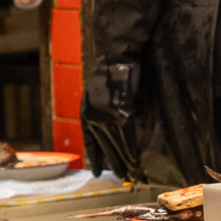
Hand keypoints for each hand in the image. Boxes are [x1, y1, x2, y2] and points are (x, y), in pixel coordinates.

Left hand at [83, 0, 165, 179]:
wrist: (119, 44)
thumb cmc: (115, 60)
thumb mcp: (107, 84)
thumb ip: (111, 102)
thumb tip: (119, 119)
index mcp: (87, 105)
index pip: (90, 136)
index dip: (95, 154)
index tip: (98, 168)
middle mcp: (92, 111)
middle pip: (102, 144)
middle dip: (111, 161)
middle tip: (118, 176)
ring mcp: (105, 111)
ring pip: (113, 143)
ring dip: (121, 160)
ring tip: (129, 173)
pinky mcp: (120, 108)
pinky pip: (125, 135)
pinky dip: (129, 148)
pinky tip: (133, 159)